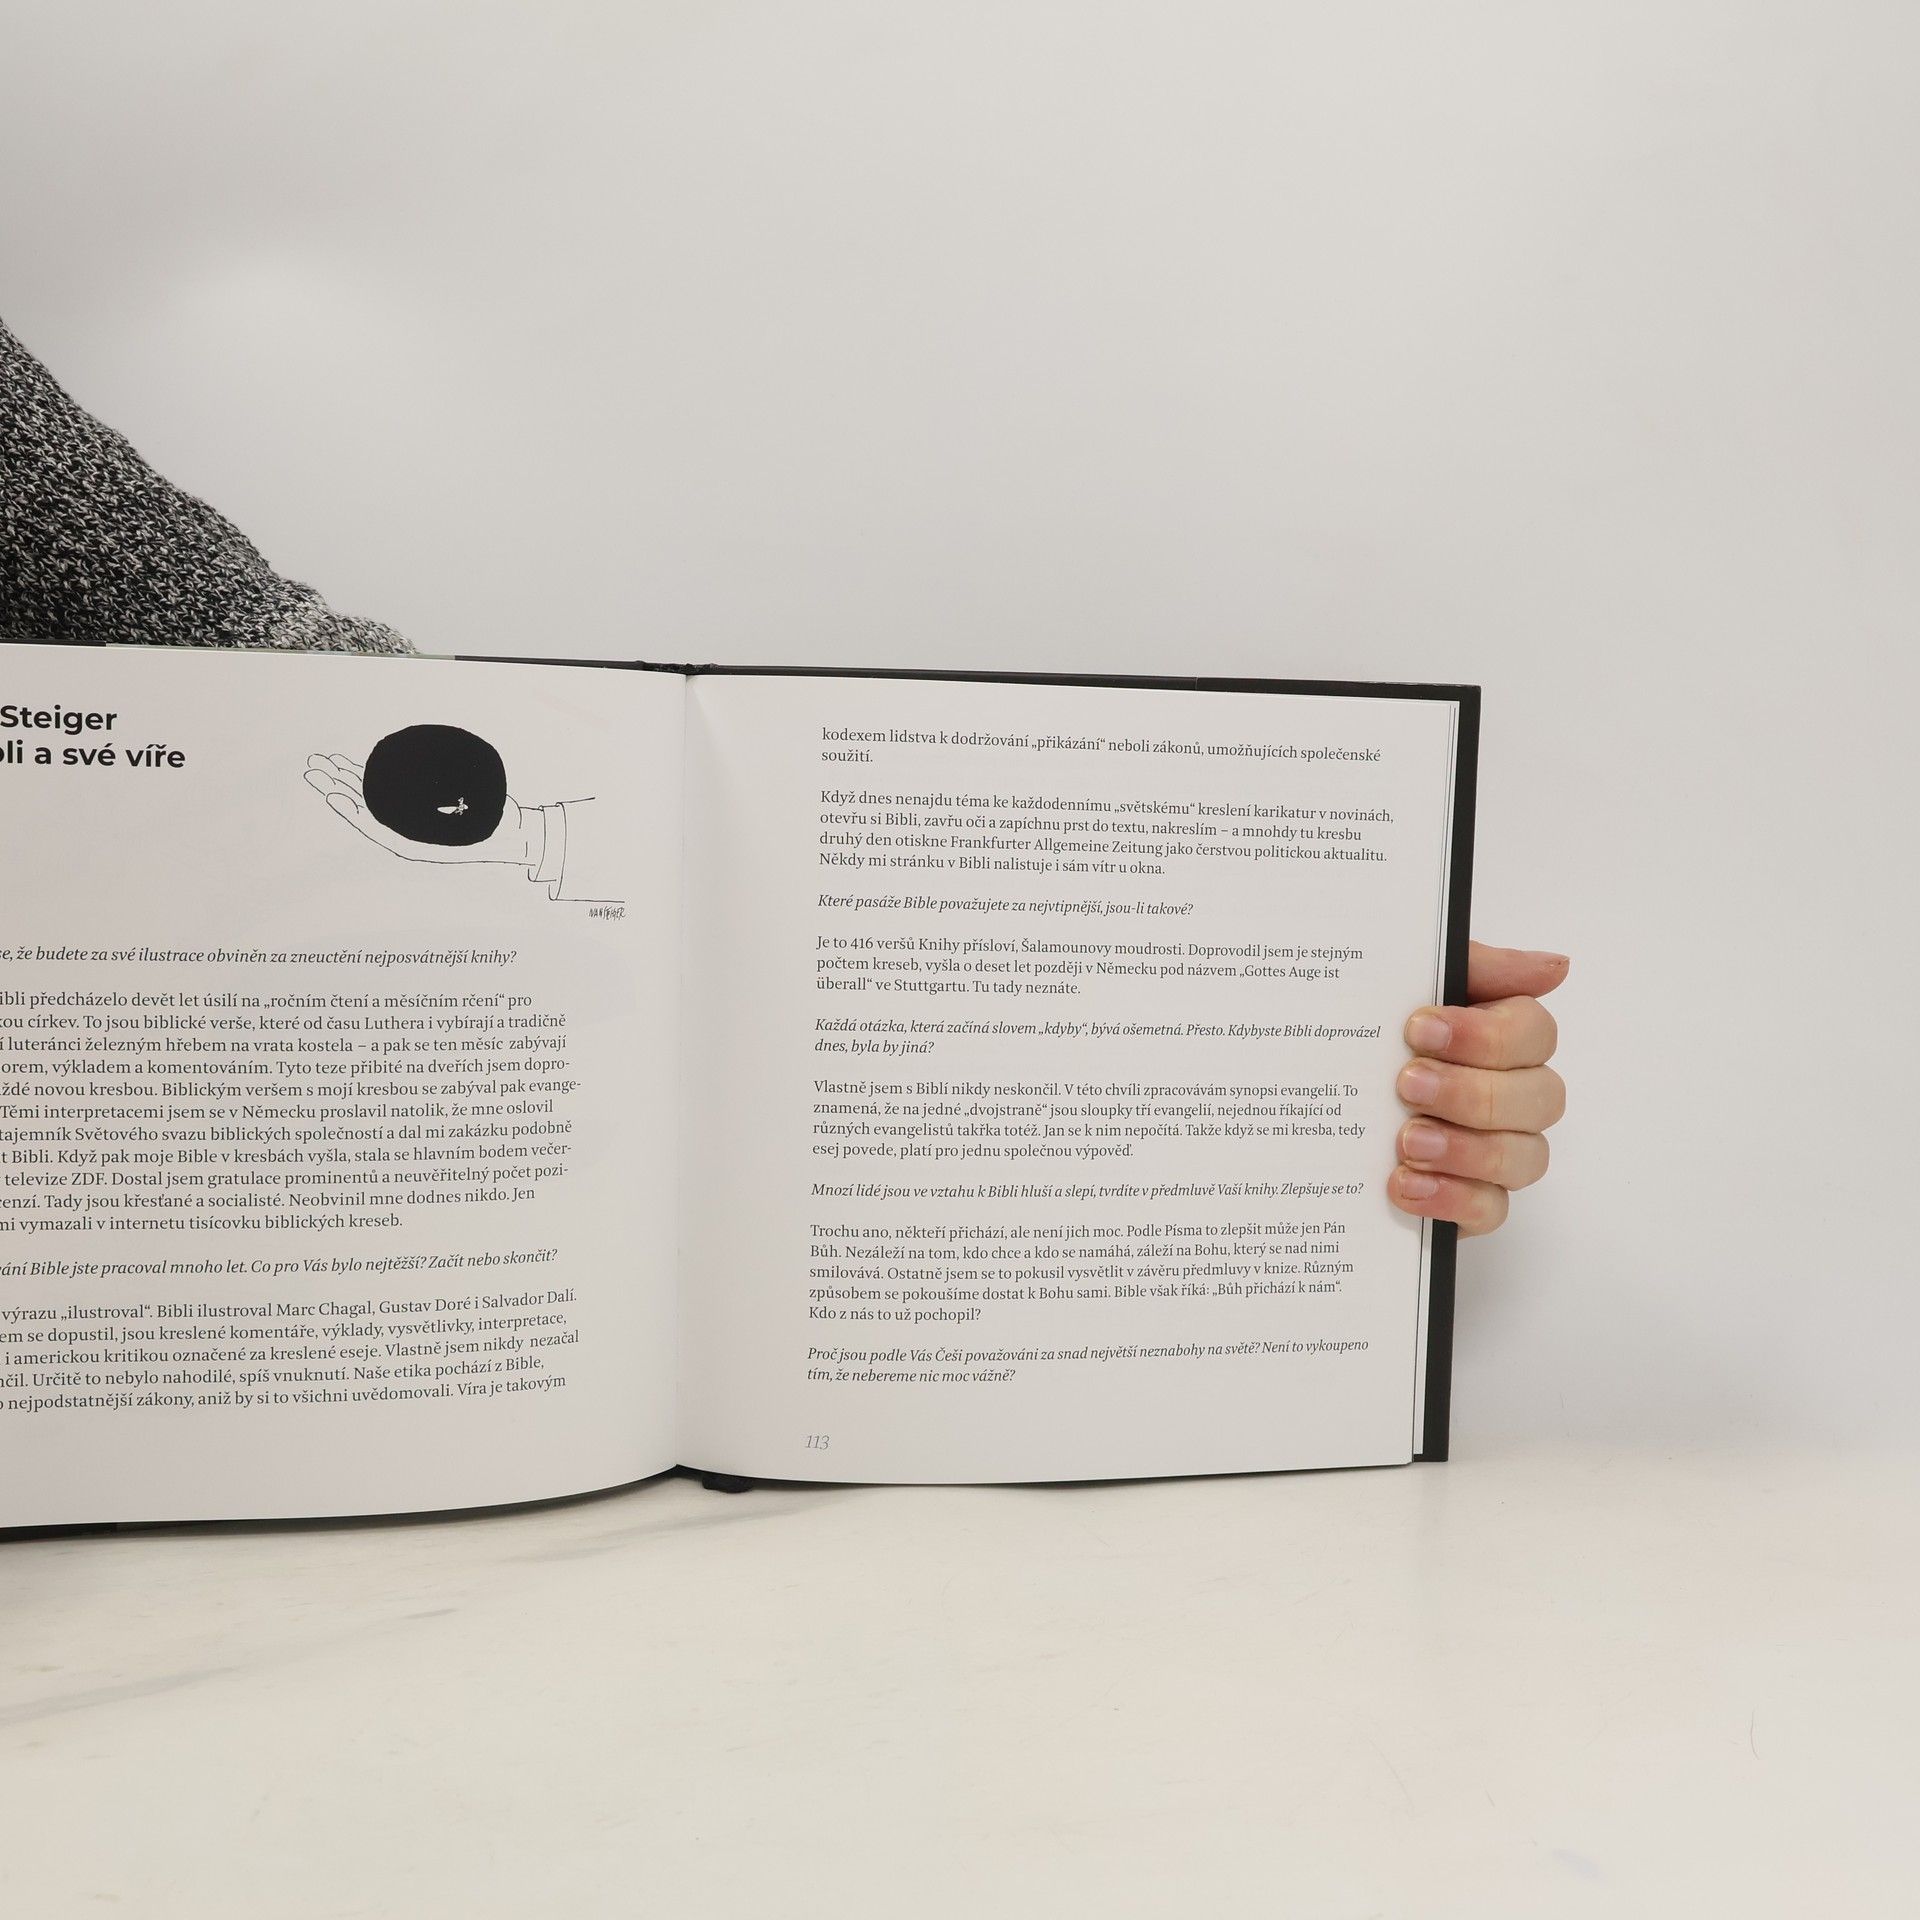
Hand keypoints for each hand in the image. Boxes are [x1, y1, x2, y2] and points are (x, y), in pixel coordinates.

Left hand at [304, 753, 539, 868]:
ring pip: (368, 799)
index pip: (378, 828)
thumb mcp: (481, 823)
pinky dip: (366, 778)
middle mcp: (407, 832)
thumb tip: (451, 803)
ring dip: (343, 780)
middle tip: (313, 768)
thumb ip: (460, 816)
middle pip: (364, 809)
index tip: (334, 796)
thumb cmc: (497, 832)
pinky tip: (350, 767)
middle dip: (337, 787)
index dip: (354, 813)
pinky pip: (383, 792)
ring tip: (320, 763)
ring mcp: (409, 818)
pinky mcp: (413, 806)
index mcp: (418, 843)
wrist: (510, 835)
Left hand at [1388, 941, 1567, 1235]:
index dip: (1485, 1035)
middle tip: (1407, 1084)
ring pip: (1524, 1157)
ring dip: (1466, 1148)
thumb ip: (1476, 968)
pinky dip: (1451, 1198)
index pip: (1534, 1034)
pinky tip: (1406, 1184)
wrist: (1316, 1099)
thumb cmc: (1377, 1034)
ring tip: (1407, 1141)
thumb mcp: (1409, 984)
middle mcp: (1515, 1095)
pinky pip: (1491, 1209)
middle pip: (1539, 1098)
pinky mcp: (1473, 1201)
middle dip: (1472, 1092)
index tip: (1419, 1028)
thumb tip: (1554, 966)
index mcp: (1505, 1038)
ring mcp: (1500, 1151)